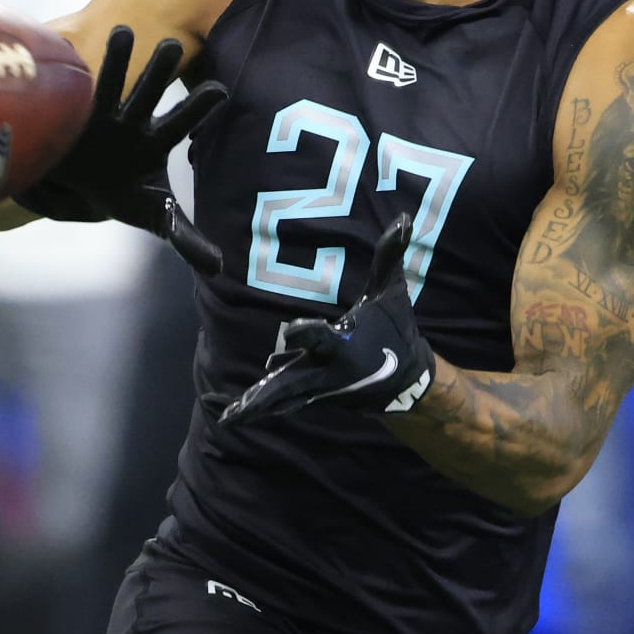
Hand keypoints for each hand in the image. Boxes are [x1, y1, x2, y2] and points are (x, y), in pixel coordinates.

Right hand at [15, 26, 226, 275]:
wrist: (78, 188)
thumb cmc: (122, 194)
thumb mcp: (153, 216)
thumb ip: (185, 235)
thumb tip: (220, 268)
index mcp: (155, 143)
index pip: (182, 123)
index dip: (199, 107)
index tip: (220, 88)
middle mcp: (132, 122)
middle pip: (150, 94)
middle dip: (161, 72)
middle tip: (175, 45)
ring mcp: (102, 116)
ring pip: (112, 84)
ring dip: (117, 60)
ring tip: (123, 30)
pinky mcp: (71, 117)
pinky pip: (72, 92)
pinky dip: (72, 74)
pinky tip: (65, 45)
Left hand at [221, 215, 435, 424]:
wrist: (407, 382)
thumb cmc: (396, 331)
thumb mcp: (392, 293)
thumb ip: (389, 256)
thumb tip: (403, 218)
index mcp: (343, 347)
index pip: (322, 339)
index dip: (306, 334)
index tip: (289, 332)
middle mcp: (327, 372)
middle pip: (291, 385)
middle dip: (267, 395)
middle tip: (239, 408)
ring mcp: (318, 389)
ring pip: (282, 399)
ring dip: (255, 406)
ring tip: (226, 416)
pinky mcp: (313, 396)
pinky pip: (283, 402)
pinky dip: (260, 407)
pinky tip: (231, 412)